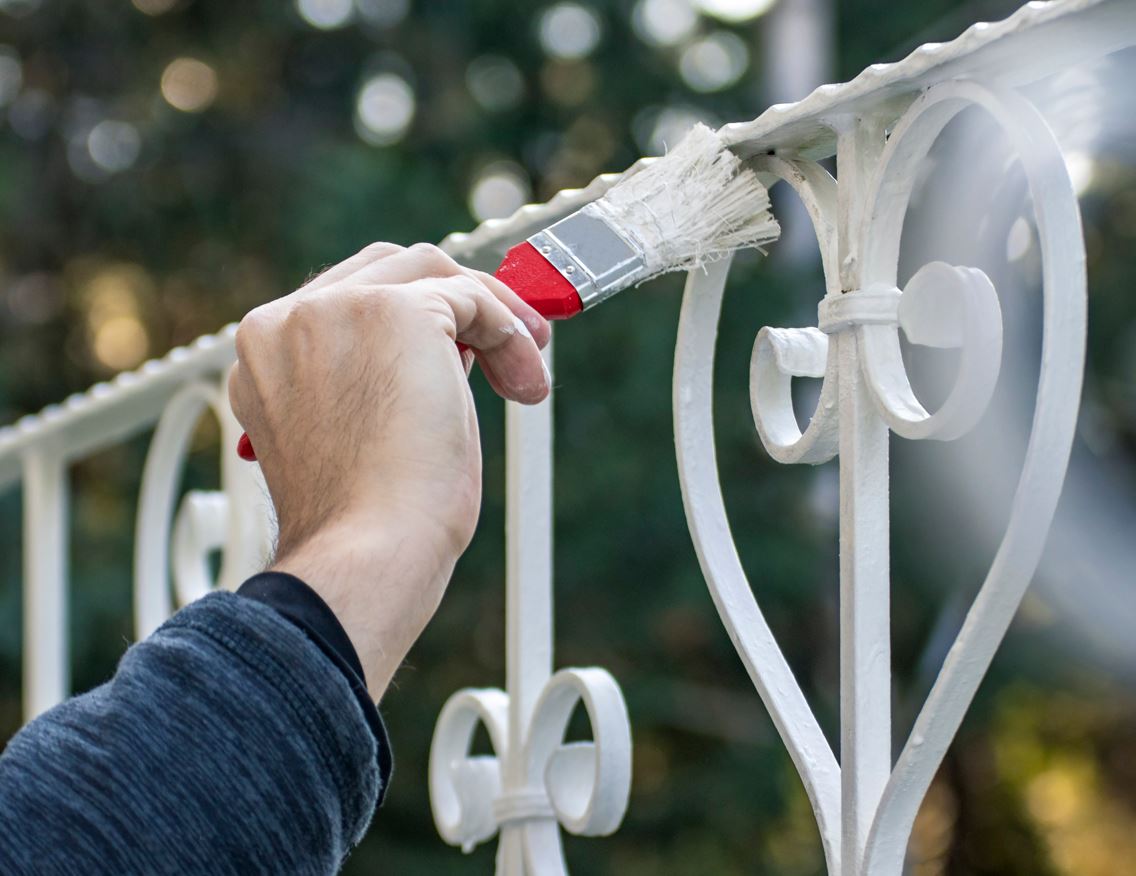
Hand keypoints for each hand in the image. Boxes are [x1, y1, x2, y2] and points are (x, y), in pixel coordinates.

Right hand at [228, 242, 550, 696]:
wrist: (367, 555)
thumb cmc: (368, 523)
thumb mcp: (358, 434)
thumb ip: (379, 377)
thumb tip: (453, 348)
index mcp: (266, 354)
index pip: (346, 301)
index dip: (414, 316)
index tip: (464, 350)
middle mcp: (286, 321)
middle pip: (387, 268)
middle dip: (454, 299)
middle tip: (510, 343)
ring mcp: (334, 310)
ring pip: (431, 272)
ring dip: (490, 312)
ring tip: (525, 372)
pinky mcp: (394, 311)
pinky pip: (471, 297)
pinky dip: (509, 332)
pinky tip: (527, 382)